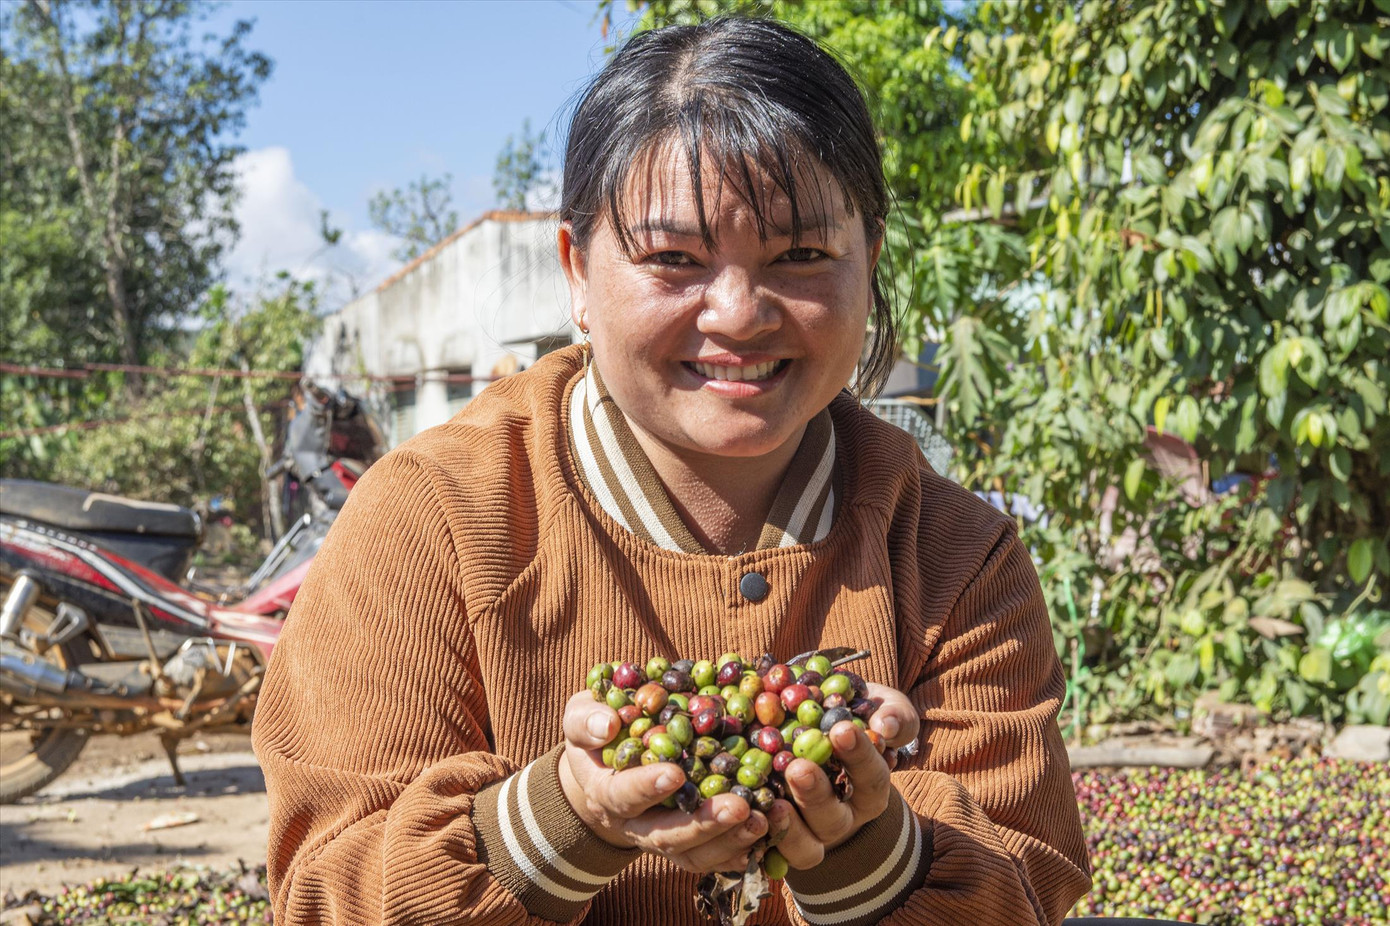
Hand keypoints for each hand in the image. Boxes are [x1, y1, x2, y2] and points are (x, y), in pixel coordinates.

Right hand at [557, 691, 770, 872]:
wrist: (606, 766)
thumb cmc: (598, 732)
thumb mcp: (581, 717)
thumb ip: (587, 719)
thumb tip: (608, 724)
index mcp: (606, 792)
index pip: (624, 796)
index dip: (647, 787)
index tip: (675, 773)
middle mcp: (635, 825)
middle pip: (667, 836)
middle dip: (703, 824)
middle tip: (738, 807)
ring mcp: (662, 839)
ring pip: (694, 855)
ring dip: (729, 842)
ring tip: (760, 820)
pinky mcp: (688, 846)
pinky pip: (713, 859)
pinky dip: (738, 852)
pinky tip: (766, 835)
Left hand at [773, 681, 919, 869]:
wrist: (809, 724)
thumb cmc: (850, 712)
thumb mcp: (878, 707)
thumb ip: (894, 714)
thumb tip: (887, 726)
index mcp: (869, 789)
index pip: (871, 778)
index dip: (859, 757)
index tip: (841, 730)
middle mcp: (841, 818)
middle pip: (833, 819)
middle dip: (815, 795)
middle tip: (798, 769)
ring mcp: (807, 833)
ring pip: (805, 847)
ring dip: (788, 828)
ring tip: (773, 804)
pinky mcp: (774, 841)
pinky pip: (766, 851)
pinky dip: (756, 838)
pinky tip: (743, 815)